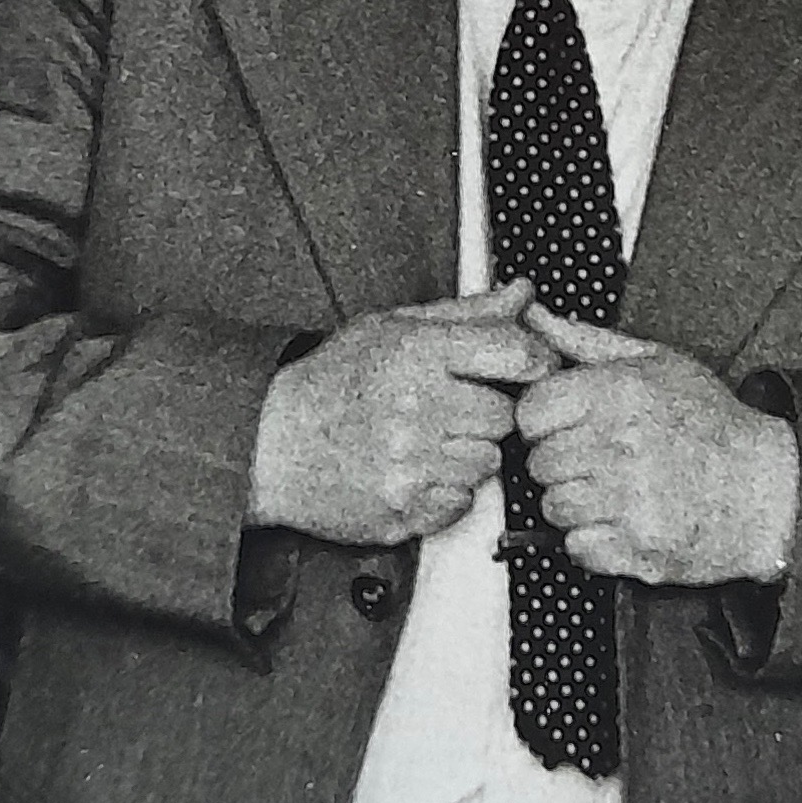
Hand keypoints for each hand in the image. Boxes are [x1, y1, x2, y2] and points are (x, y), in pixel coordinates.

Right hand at [248, 280, 554, 545]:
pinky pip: (464, 502)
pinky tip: (415, 469)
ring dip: (469, 453)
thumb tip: (524, 293)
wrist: (270, 444)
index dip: (531, 362)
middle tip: (453, 408)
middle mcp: (417, 409)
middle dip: (488, 412)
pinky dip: (448, 490)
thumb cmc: (331, 383)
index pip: (516, 354)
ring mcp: (411, 464)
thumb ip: (467, 314)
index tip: (523, 368)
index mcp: (417, 353)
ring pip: (488, 462)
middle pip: (506, 416)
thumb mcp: (393, 329)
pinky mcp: (405, 509)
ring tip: (427, 439)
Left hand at [515, 307, 798, 586]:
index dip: (544, 422)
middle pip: (539, 463)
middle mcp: (620, 444)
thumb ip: (586, 342)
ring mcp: (627, 499)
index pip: (530, 413)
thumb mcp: (657, 363)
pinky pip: (578, 546)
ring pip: (554, 506)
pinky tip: (624, 521)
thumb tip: (531, 317)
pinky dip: (594, 540)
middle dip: (562, 464)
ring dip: (575, 504)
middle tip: (599, 462)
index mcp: (619, 393)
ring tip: (613, 492)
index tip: (567, 427)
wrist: (769, 490)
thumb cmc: (712, 425)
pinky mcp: (637, 545)